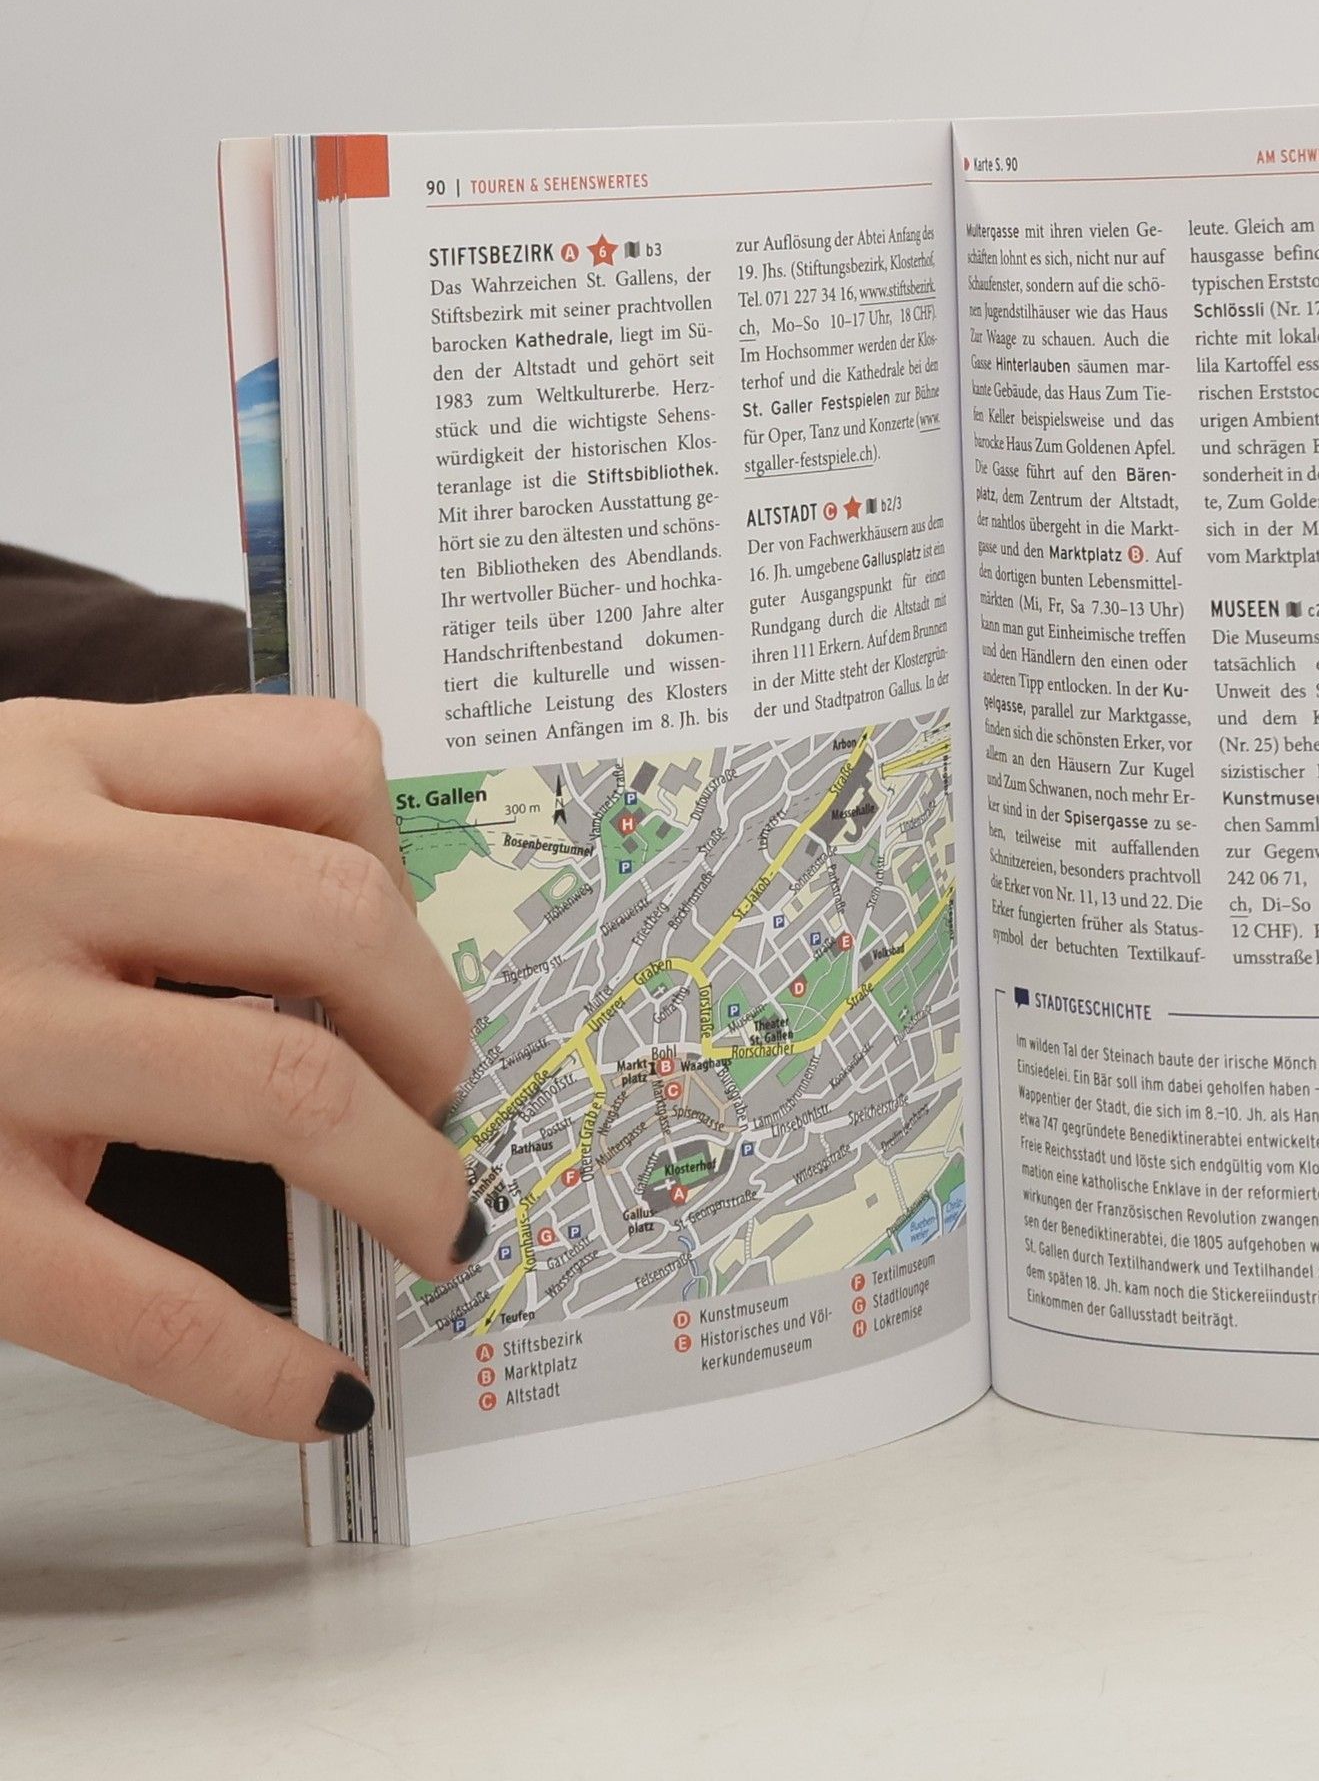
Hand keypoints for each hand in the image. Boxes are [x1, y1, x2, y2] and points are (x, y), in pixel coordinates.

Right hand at [0, 696, 478, 1437]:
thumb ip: (143, 827)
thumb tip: (357, 955)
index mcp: (54, 759)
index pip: (322, 761)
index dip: (408, 870)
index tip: (408, 959)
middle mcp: (25, 869)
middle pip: (340, 919)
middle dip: (437, 1027)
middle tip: (444, 1096)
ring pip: (287, 1082)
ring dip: (406, 1174)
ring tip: (429, 1222)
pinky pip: (142, 1298)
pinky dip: (255, 1361)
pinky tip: (315, 1393)